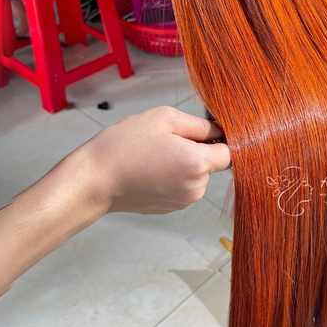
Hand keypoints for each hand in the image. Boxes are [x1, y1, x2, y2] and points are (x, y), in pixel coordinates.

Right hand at [67, 106, 230, 214]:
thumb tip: (221, 130)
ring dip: (185, 163)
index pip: (231, 152)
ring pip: (198, 175)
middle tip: (168, 139)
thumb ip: (200, 125)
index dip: (220, 138)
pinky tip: (151, 167)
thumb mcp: (164, 119)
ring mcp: (184, 201)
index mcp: (197, 164)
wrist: (94, 180)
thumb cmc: (124, 146)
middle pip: (213, 164)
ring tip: (156, 153)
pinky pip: (184, 186)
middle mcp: (196, 187)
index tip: (203, 130)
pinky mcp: (171, 207)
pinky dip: (174, 176)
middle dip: (198, 149)